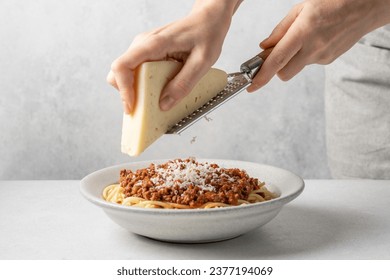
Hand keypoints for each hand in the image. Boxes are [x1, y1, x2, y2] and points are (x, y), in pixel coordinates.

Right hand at [107, 0, 241, 113]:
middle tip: (145, 108)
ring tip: (155, 100)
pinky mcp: (148, 53)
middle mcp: (143, 45)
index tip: (132, 106)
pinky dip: (143, 85)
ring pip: (127, 74)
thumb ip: (183, 83)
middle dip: (128, 94)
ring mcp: (143, 48)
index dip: (123, 89)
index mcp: (153, 44)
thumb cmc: (206, 35)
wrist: (208, 19)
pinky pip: (137, 72)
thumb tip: (164, 104)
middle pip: (119, 73)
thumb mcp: (202, 62)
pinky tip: (160, 90)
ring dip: (136, 90)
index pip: (122, 66)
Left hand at [247, 0, 389, 91]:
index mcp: (303, 32)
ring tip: (303, 38)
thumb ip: (280, 30)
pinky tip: (316, 39)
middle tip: (277, 52)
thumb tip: (264, 47)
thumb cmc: (333, 2)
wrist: (367, 6)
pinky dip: (306, 54)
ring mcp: (323, 57)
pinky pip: (309, 62)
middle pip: (284, 73)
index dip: (262, 76)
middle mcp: (313, 48)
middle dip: (276, 68)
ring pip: (296, 67)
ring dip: (292, 59)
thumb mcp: (301, 8)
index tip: (251, 86)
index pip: (277, 61)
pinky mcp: (329, 60)